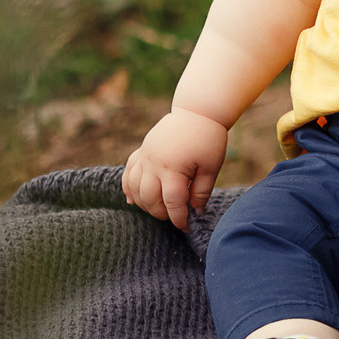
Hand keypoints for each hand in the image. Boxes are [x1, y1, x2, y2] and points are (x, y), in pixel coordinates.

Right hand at [124, 109, 229, 229]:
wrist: (197, 112)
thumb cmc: (208, 139)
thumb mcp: (211, 167)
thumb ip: (202, 192)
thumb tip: (195, 212)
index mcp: (173, 168)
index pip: (172, 202)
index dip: (178, 218)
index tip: (186, 227)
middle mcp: (154, 163)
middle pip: (149, 198)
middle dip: (161, 213)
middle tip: (174, 217)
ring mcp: (145, 157)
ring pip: (135, 188)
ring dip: (144, 204)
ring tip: (159, 209)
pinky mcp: (141, 151)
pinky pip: (127, 173)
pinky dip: (128, 188)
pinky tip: (132, 200)